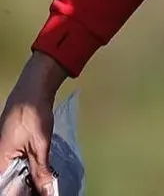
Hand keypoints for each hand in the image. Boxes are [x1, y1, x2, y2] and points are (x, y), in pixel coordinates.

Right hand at [0, 54, 65, 195]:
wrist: (32, 90)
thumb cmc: (31, 115)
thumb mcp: (40, 145)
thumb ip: (41, 170)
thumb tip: (47, 191)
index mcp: (0, 162)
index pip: (6, 188)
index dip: (20, 193)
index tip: (36, 194)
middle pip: (10, 182)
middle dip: (25, 188)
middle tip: (44, 191)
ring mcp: (5, 152)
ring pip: (14, 174)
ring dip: (28, 181)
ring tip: (44, 187)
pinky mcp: (13, 147)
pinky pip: (18, 165)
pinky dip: (28, 171)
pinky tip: (40, 175)